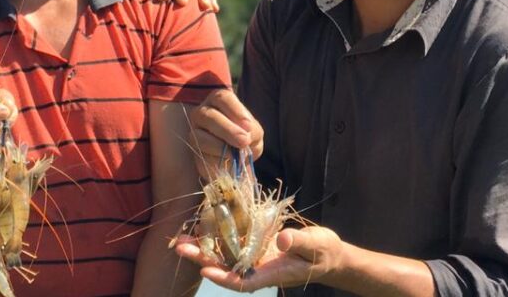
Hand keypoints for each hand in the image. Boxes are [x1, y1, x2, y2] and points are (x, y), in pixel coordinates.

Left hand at [174, 226, 346, 290]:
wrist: (327, 254)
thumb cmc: (324, 252)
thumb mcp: (316, 245)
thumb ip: (299, 242)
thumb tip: (282, 239)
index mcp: (272, 273)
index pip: (243, 282)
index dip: (223, 278)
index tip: (205, 271)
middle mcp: (259, 268)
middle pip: (226, 268)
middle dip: (202, 260)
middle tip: (179, 247)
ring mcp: (255, 258)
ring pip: (224, 256)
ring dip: (204, 248)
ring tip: (181, 239)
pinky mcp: (255, 246)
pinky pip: (232, 243)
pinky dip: (217, 236)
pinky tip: (203, 226)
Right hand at [188, 89, 263, 177]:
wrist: (235, 161)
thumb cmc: (245, 141)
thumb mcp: (255, 135)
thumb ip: (253, 133)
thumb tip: (245, 136)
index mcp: (219, 101)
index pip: (222, 98)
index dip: (235, 110)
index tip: (248, 126)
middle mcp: (203, 112)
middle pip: (208, 115)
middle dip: (227, 129)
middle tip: (244, 141)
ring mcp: (194, 130)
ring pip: (198, 135)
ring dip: (219, 145)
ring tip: (235, 154)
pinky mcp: (193, 149)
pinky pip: (200, 153)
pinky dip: (215, 156)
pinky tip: (227, 158)